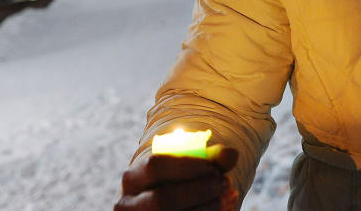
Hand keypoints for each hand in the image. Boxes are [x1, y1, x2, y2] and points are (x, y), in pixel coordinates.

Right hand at [115, 145, 238, 210]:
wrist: (164, 203)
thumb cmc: (178, 181)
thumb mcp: (188, 167)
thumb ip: (210, 158)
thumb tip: (231, 154)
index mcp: (133, 177)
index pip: (155, 166)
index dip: (187, 167)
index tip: (214, 168)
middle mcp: (128, 205)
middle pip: (161, 200)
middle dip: (198, 191)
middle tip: (224, 183)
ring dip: (208, 208)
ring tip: (230, 196)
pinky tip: (226, 209)